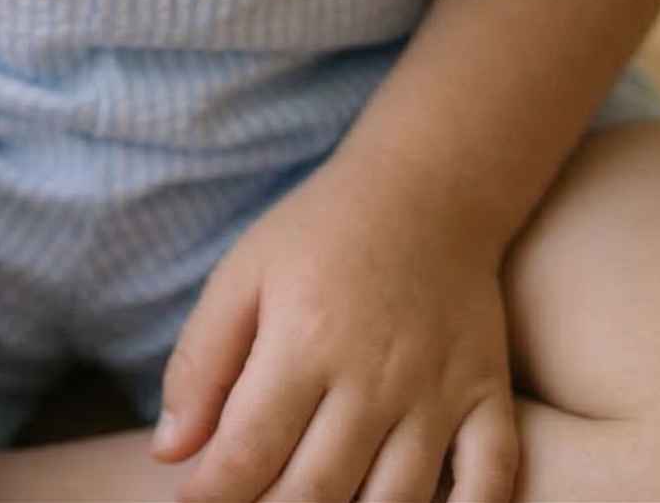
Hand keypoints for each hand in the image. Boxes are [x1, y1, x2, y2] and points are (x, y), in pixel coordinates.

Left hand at [150, 144, 519, 502]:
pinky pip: (490, 481)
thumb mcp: (244, 275)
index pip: (248, 454)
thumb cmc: (321, 233)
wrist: (426, 188)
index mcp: (304, 341)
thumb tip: (170, 451)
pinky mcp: (487, 397)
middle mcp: (374, 378)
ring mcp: (437, 394)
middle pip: (315, 492)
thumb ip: (201, 362)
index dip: (211, 495)